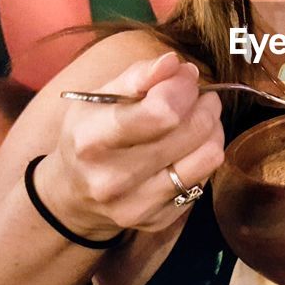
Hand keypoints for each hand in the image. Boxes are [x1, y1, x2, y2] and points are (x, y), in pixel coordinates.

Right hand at [42, 52, 224, 239]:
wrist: (72, 196)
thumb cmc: (88, 136)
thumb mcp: (96, 99)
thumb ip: (137, 76)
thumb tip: (175, 63)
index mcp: (92, 140)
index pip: (161, 112)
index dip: (183, 88)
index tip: (184, 78)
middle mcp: (113, 179)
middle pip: (192, 131)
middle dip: (204, 104)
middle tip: (199, 95)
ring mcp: (138, 206)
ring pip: (208, 156)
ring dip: (212, 128)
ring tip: (199, 117)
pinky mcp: (159, 220)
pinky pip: (205, 179)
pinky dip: (203, 156)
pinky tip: (188, 147)